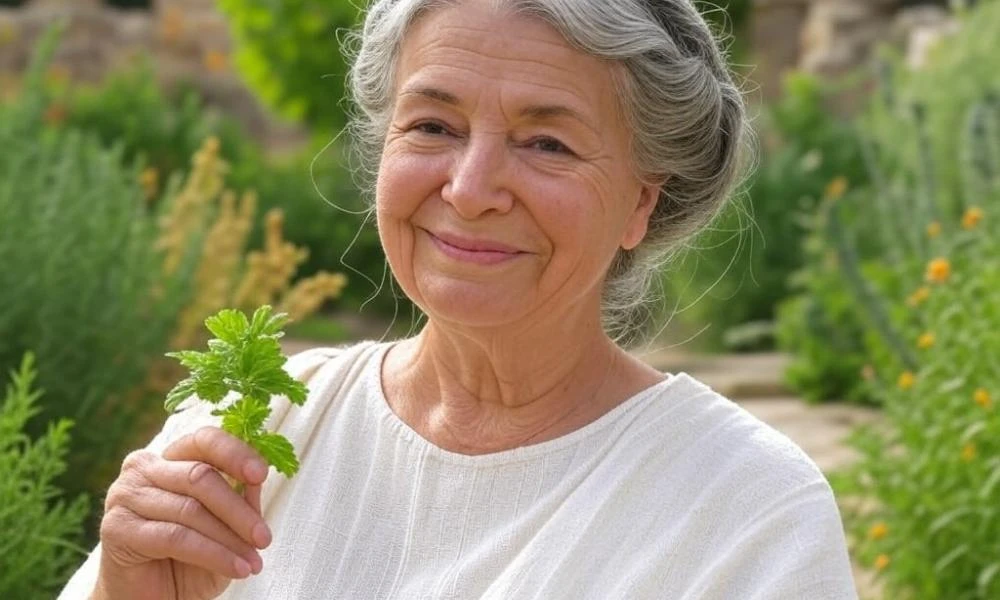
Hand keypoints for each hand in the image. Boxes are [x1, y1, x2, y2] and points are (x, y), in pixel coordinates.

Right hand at [94, 426, 271, 599]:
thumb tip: (257, 479)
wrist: (152, 598)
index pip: (204, 441)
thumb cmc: (190, 557)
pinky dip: (213, 554)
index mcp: (170, 457)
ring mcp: (125, 495)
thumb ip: (239, 498)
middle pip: (200, 476)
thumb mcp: (225, 525)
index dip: (235, 454)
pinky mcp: (117, 528)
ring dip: (229, 539)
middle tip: (264, 538)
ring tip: (253, 562)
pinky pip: (176, 537)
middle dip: (237, 510)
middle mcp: (143, 468)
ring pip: (190, 510)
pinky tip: (236, 568)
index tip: (261, 474)